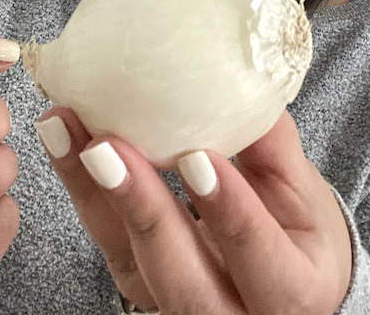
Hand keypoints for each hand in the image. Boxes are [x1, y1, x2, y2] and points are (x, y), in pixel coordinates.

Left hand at [37, 110, 351, 313]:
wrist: (283, 280)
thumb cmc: (300, 235)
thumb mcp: (305, 195)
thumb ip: (274, 147)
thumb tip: (247, 77)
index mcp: (293, 291)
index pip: (260, 258)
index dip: (228, 209)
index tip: (197, 157)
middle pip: (181, 278)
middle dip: (140, 209)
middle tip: (105, 148)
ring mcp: (176, 306)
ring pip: (128, 262)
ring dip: (91, 192)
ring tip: (64, 130)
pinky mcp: (137, 285)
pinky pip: (105, 242)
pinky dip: (81, 188)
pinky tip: (65, 140)